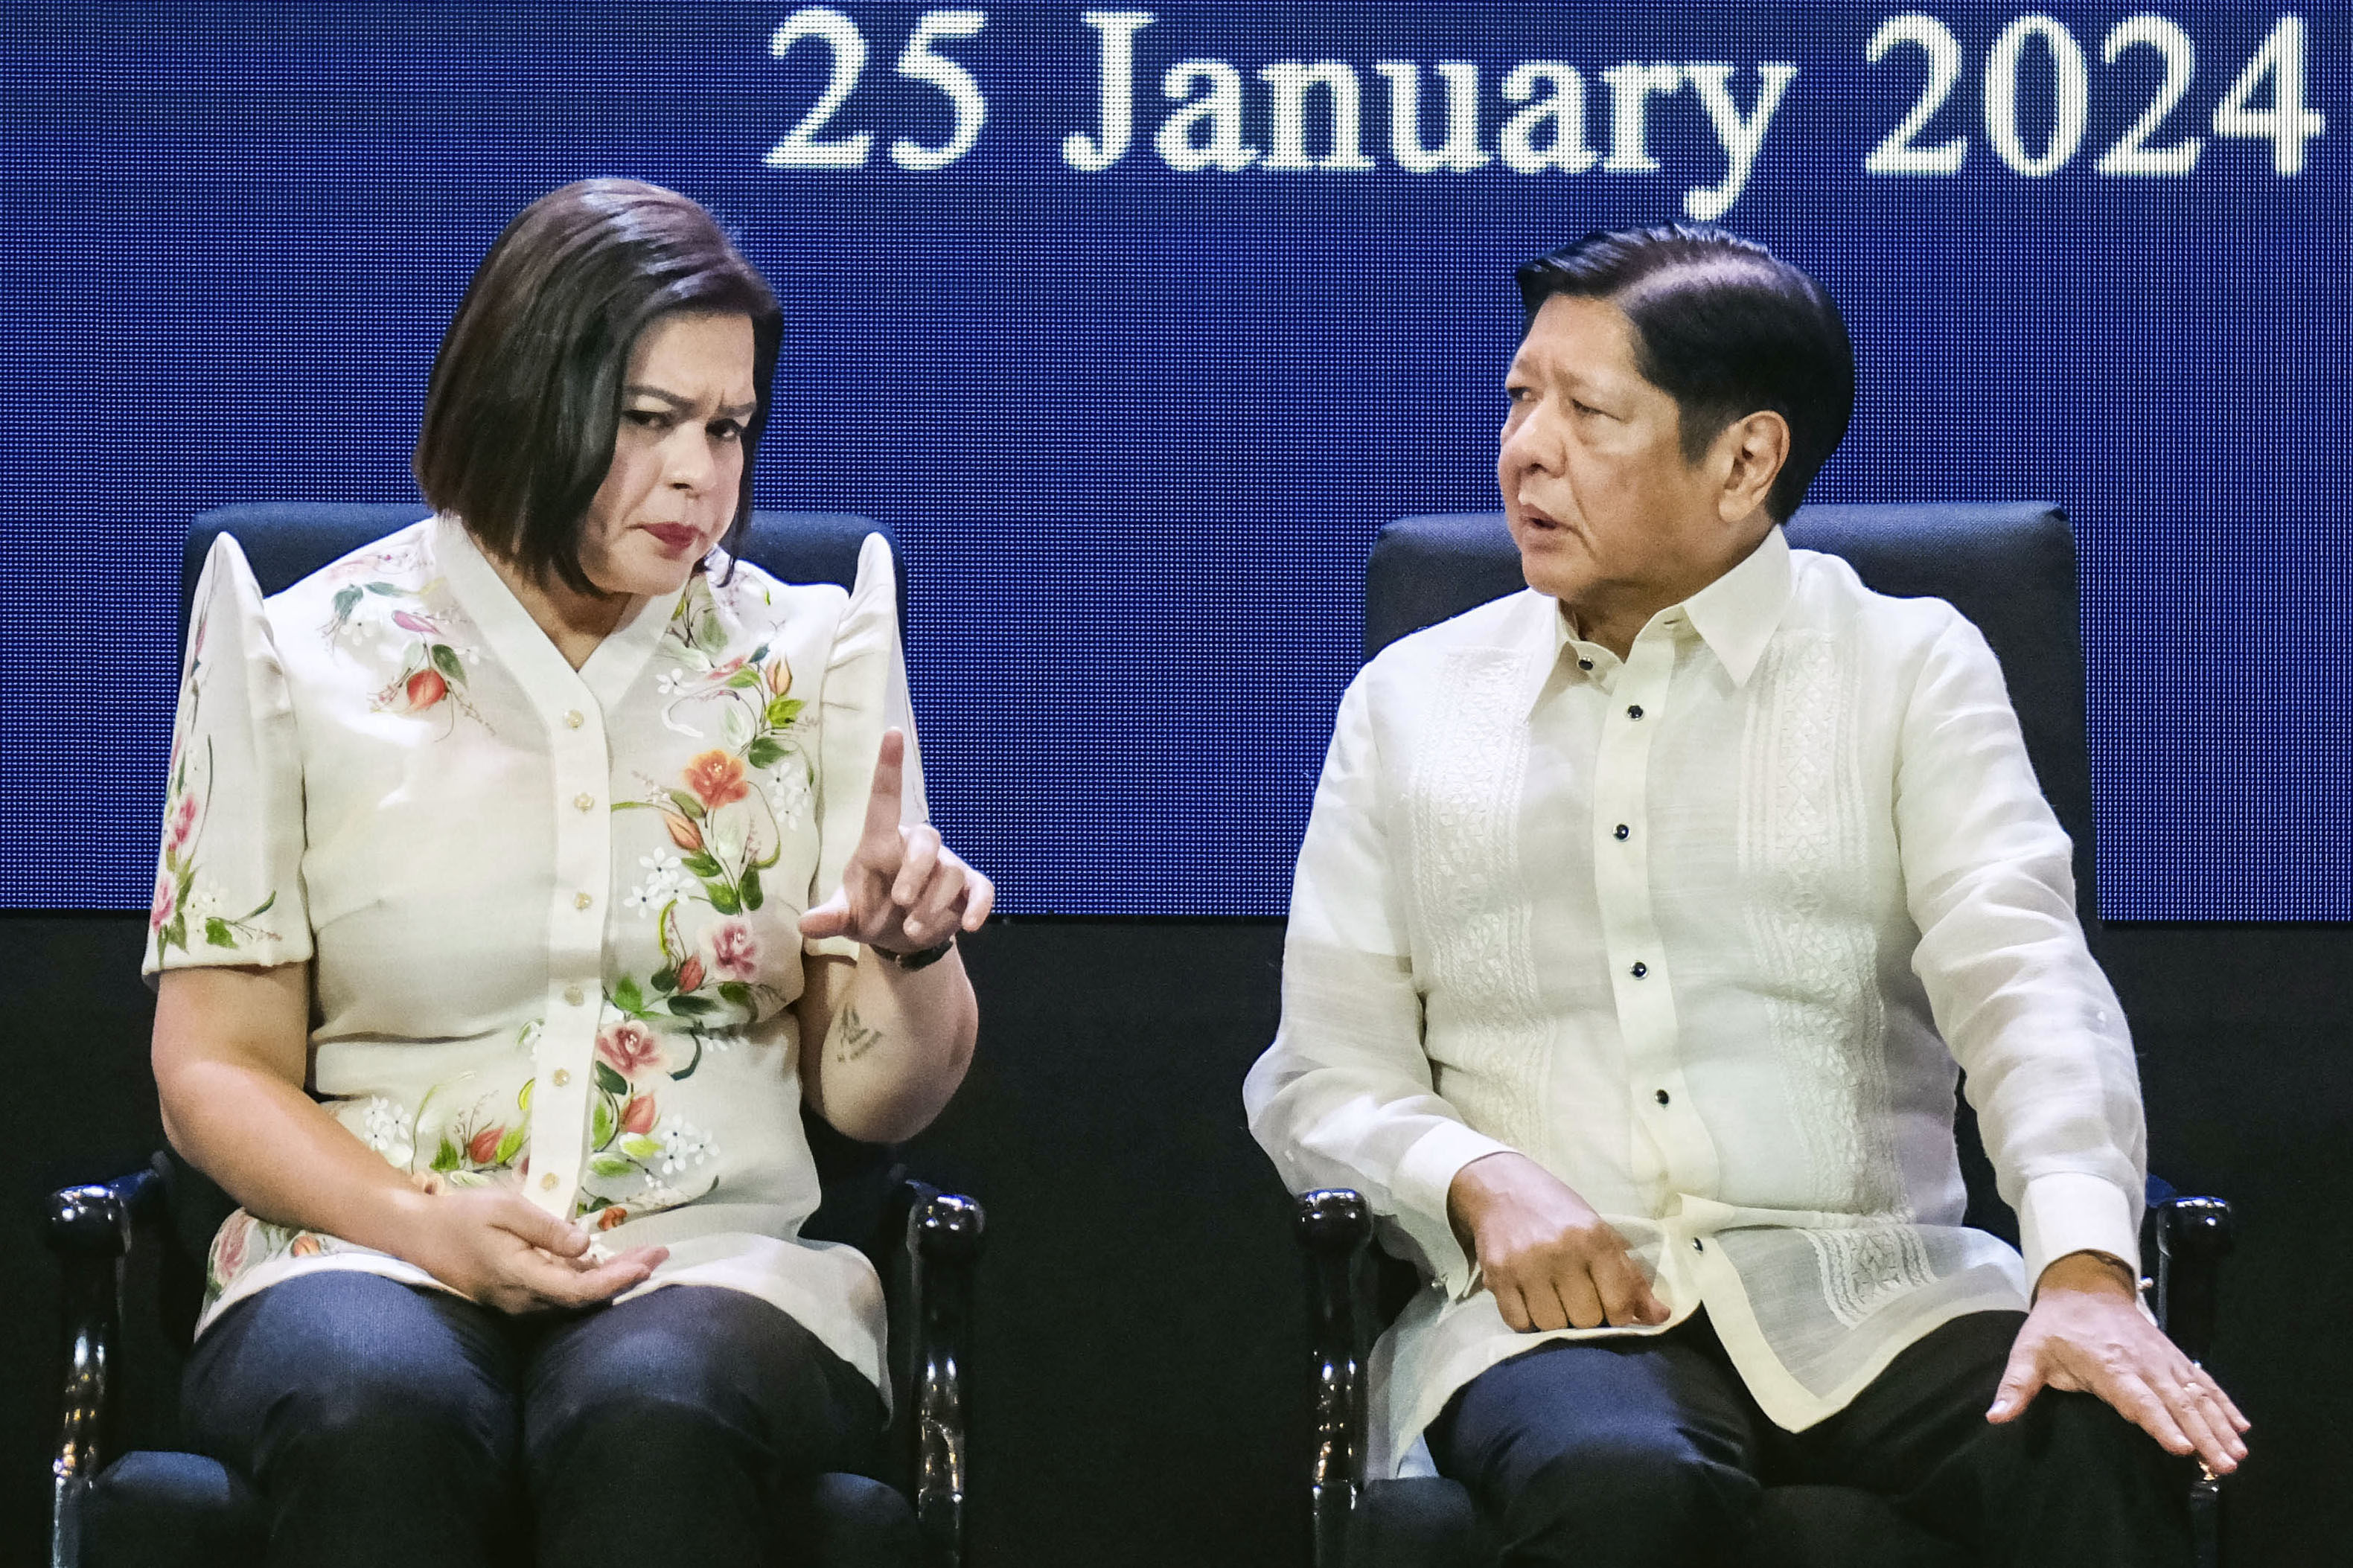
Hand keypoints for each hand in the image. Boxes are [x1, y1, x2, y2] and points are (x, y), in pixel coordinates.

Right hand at [399, 1186, 667, 1314]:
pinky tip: (607, 1262)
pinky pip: (559, 1293)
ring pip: (573, 1298)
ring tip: (645, 1255)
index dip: (618, 1280)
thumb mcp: (504, 1209)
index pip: (580, 1291)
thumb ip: (546, 1229)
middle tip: (661, 1254)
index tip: (649, 1262)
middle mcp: (523, 1300)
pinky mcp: (516, 1297)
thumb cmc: (460, 1217)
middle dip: (625, 1276)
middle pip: (584, 1298)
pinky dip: (587, 1279)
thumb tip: (585, 1245)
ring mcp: (518, 1303)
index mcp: (520, 1278)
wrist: (418, 1237)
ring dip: (610, 1278)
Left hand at [800, 729, 994, 954]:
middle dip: (915, 872)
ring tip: (913, 931)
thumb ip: (830, 918)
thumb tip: (805, 925)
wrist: (901, 937)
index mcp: (882, 844)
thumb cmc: (870, 912)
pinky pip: (981, 889)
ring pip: (951, 873)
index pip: (885, 798)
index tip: (892, 733)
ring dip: (933, 905)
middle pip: (926, 840)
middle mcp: (917, 848)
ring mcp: (947, 866)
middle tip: (901, 903)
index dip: (889, 766)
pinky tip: (971, 925)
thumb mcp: (847, 916)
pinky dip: (979, 906)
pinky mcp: (969, 888)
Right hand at [1447, 1151, 1668, 1330]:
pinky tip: (1528, 1300)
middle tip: (1576, 1300)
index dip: (1618, 1317)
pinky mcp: (1496, 1274)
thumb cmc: (1559, 1213)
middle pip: (1585, 1320)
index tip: (1608, 1308)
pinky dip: (1526, 1321)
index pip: (1619, 1305)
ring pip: (1551, 1325)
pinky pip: (1518, 1323)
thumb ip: (1631, 1277)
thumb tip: (1661, 1317)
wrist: (1501, 1187)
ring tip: (1551, 1299)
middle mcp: (1561, 1251)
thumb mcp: (1601, 1233)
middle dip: (1585, 1318)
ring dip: (1554, 1321)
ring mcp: (1525, 1264)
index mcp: (1594, 1238)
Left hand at [1988, 1250, 2249, 1474]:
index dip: (2159, 1424)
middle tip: (2223, 1465)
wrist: (2084, 1283)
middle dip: (2202, 1435)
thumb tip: (1996, 1416)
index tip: (2180, 1448)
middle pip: (2177, 1403)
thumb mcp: (2029, 1351)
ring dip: (2219, 1424)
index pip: (2138, 1400)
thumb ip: (2017, 1386)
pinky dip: (2224, 1401)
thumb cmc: (2055, 1324)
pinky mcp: (2174, 1355)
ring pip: (2197, 1394)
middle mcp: (2142, 1363)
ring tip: (2238, 1453)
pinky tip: (2242, 1424)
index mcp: (2108, 1365)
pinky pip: (2203, 1381)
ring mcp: (2163, 1358)